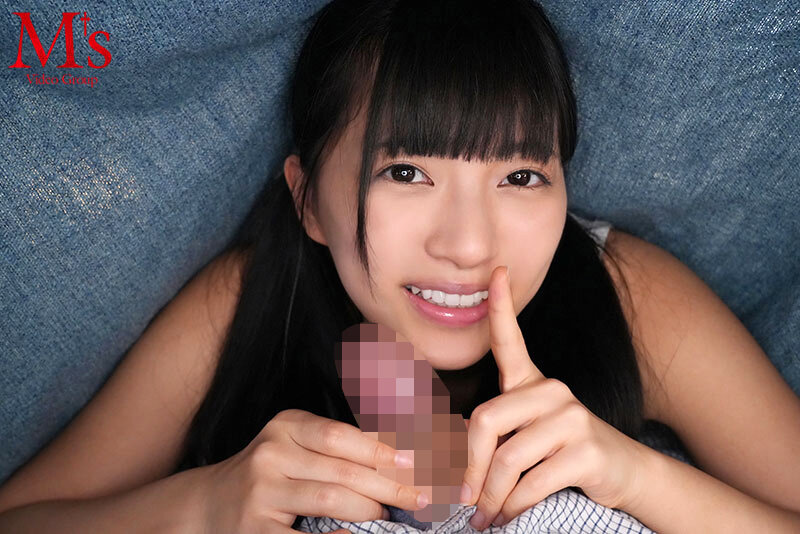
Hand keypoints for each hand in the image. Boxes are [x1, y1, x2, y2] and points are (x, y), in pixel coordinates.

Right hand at [202, 409, 426, 532]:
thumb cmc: (269, 474)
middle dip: (389, 485)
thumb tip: (400, 458)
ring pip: (330, 498)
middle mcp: (270, 453)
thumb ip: (338, 449)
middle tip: (420, 497)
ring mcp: (260, 492)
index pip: (342, 436)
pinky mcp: (255, 529)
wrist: (209, 504)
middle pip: (343, 469)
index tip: (416, 462)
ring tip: (391, 514)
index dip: (383, 450)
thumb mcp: (296, 447)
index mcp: (285, 426)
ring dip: (370, 510)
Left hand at [461, 266, 646, 529]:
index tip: (497, 272)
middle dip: (466, 467)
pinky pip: (531, 482)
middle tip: (462, 498)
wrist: (625, 474)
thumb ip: (493, 439)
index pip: (511, 340)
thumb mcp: (527, 438)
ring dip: (489, 498)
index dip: (501, 306)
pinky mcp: (585, 449)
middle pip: (484, 420)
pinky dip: (512, 508)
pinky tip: (507, 518)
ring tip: (484, 518)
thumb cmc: (563, 454)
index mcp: (533, 382)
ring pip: (506, 459)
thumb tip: (446, 466)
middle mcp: (552, 391)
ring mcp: (571, 417)